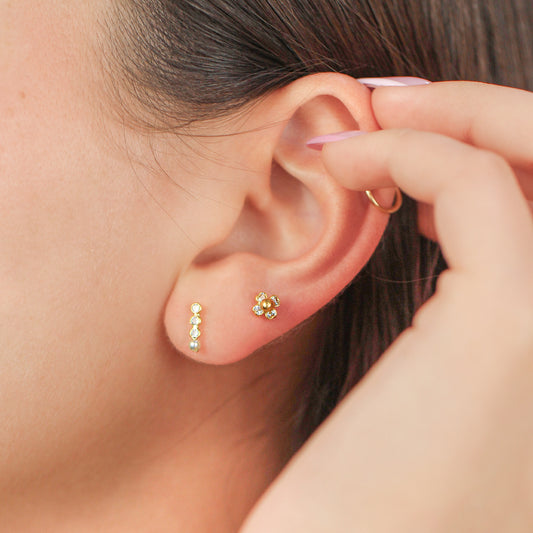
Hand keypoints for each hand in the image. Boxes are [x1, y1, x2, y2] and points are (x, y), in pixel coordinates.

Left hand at [240, 82, 532, 532]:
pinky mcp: (513, 322)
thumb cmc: (368, 494)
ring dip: (449, 117)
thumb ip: (459, 304)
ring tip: (365, 129)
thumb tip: (433, 215)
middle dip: (479, 114)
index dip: (493, 153)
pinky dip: (407, 150)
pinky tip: (339, 162)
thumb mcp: (436, 389)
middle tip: (390, 105)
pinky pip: (471, 184)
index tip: (401, 151)